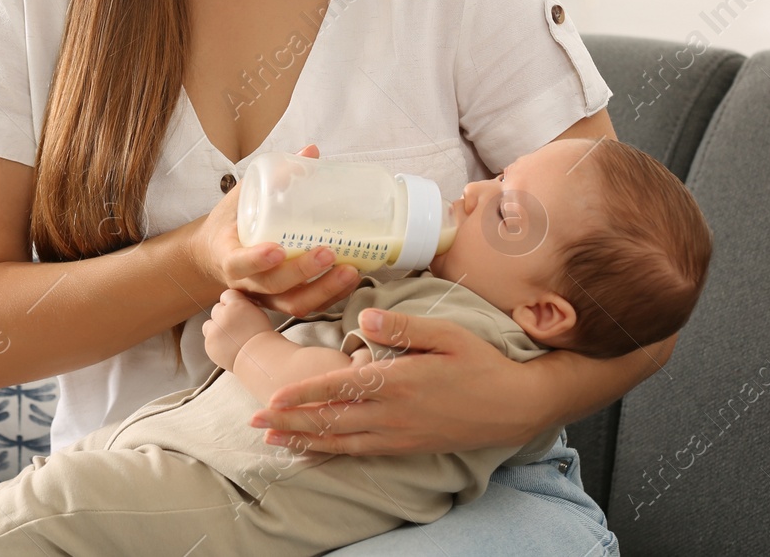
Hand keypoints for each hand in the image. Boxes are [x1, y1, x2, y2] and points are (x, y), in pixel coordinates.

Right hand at [189, 143, 362, 316]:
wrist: (214, 255)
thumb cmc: (230, 224)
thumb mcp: (241, 197)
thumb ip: (272, 177)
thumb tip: (310, 150)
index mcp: (228, 256)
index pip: (238, 264)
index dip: (256, 260)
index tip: (278, 250)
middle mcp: (246, 283)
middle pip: (273, 286)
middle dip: (303, 272)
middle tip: (329, 253)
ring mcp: (265, 297)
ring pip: (293, 304)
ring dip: (324, 291)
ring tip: (351, 271)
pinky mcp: (281, 302)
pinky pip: (306, 307)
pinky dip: (330, 297)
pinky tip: (350, 281)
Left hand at [202, 289, 274, 370]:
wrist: (259, 358)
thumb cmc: (262, 337)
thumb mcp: (257, 314)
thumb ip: (243, 306)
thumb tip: (236, 304)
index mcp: (237, 305)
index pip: (227, 295)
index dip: (231, 302)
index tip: (236, 311)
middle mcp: (223, 315)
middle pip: (216, 309)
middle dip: (223, 316)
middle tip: (234, 327)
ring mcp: (214, 330)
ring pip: (208, 324)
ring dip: (215, 329)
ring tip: (229, 338)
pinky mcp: (210, 344)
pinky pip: (209, 339)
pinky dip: (216, 343)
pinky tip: (228, 348)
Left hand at [246, 308, 546, 455]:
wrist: (513, 405)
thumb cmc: (480, 362)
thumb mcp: (445, 333)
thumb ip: (402, 327)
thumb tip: (362, 317)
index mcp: (398, 381)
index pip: (339, 388)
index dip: (302, 394)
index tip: (271, 396)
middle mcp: (392, 413)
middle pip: (331, 420)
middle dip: (290, 420)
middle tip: (255, 418)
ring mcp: (398, 434)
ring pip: (340, 440)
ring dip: (304, 440)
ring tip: (273, 438)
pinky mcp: (406, 446)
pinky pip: (360, 452)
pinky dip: (332, 452)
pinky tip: (316, 450)